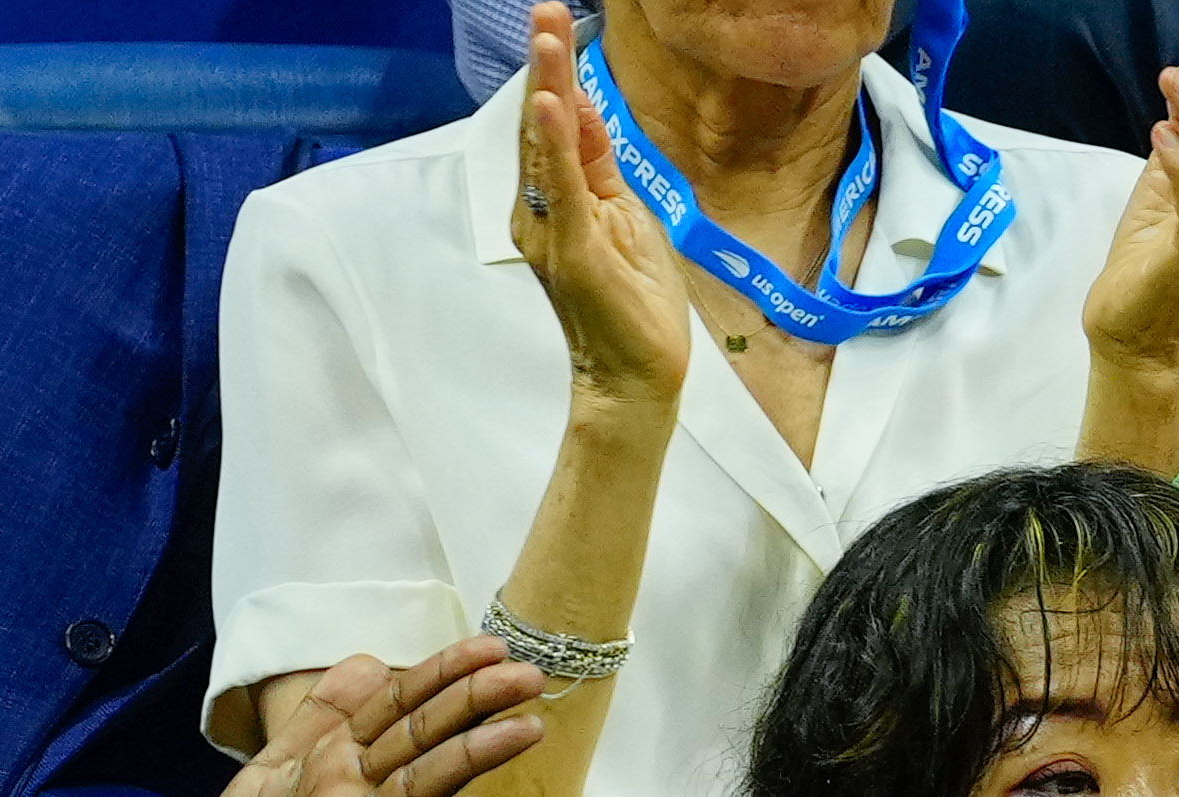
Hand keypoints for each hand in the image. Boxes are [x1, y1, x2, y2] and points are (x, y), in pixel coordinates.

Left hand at [179, 638, 546, 796]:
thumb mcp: (270, 772)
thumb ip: (317, 719)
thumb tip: (366, 659)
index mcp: (334, 768)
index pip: (396, 710)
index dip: (440, 676)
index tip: (492, 649)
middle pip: (419, 741)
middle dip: (472, 706)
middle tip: (531, 677)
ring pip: (417, 789)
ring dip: (472, 758)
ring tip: (524, 730)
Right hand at [515, 0, 691, 413]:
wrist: (635, 378)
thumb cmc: (635, 308)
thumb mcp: (626, 222)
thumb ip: (601, 171)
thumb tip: (588, 116)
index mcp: (563, 202)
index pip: (562, 128)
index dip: (563, 78)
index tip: (559, 26)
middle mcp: (543, 211)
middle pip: (546, 125)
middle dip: (549, 65)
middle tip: (546, 9)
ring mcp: (552, 229)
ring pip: (548, 146)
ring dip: (549, 87)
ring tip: (547, 36)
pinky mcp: (571, 249)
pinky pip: (560, 188)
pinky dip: (554, 145)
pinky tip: (548, 104)